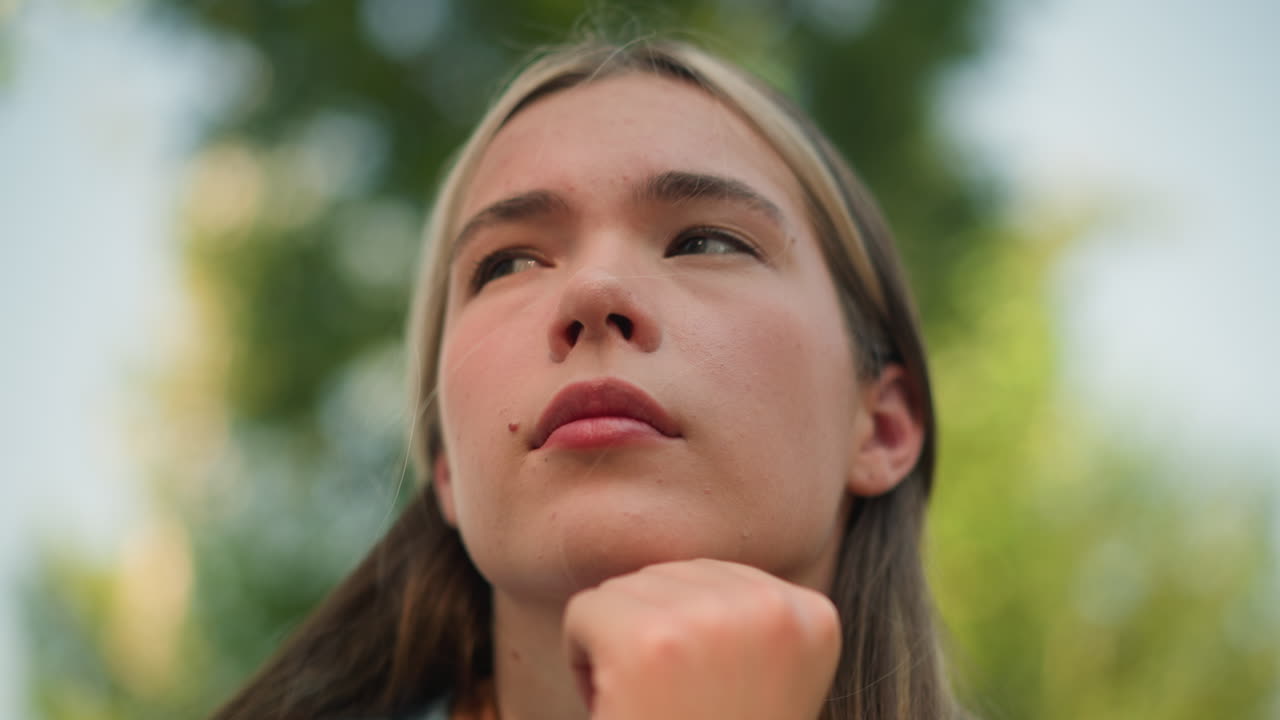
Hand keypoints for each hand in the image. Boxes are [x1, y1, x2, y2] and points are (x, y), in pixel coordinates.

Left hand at [562, 558, 840, 719]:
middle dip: (652, 638)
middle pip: (667, 576)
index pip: (715, 577)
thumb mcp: (761, 679)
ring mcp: (710, 618)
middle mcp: (771, 606)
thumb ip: (742, 618)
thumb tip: (682, 568)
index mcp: (813, 615)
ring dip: (617, 651)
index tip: (715, 698)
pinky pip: (585, 611)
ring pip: (622, 591)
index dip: (694, 642)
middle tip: (679, 708)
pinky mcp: (647, 637)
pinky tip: (622, 706)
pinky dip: (583, 662)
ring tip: (655, 708)